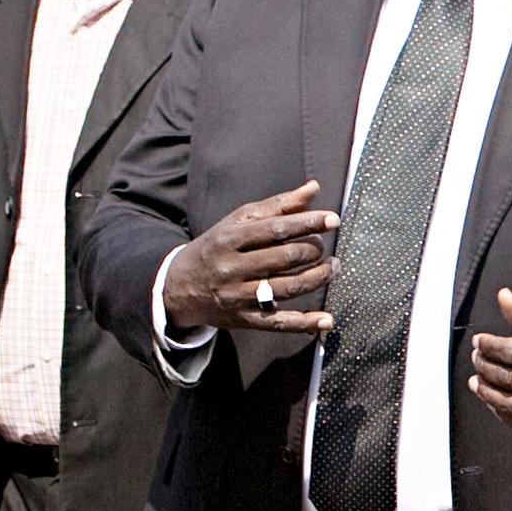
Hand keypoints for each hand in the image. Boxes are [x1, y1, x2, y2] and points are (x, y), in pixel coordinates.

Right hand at [161, 180, 337, 333]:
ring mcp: (237, 296)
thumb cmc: (217, 247)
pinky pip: (278, 322)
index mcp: (229, 238)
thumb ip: (277, 206)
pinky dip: (305, 323)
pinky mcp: (243, 319)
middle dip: (313, 250)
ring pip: (286, 289)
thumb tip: (313, 188)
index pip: (276, 229)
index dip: (308, 223)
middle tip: (324, 246)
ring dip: (318, 278)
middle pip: (284, 258)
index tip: (333, 219)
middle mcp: (231, 267)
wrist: (178, 288)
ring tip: (332, 268)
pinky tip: (327, 320)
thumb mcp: (238, 222)